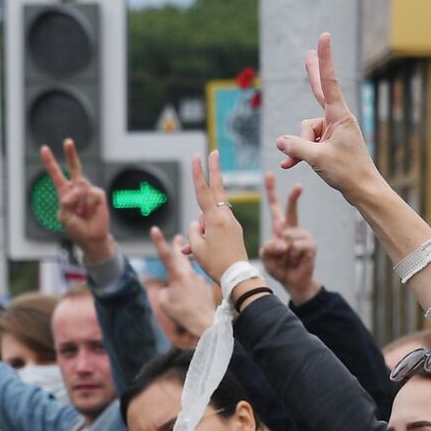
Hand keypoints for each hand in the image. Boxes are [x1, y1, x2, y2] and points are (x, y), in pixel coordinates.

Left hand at [40, 139, 115, 262]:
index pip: (56, 175)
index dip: (50, 162)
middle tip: (68, 142)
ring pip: (81, 185)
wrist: (92, 239)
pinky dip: (89, 204)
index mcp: (65, 193)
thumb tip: (76, 190)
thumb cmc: (77, 229)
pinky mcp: (99, 195)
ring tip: (82, 213)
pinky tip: (90, 212)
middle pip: (75, 168)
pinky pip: (91, 194)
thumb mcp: (63, 217)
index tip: (44, 149)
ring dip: (79, 200)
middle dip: (71, 154)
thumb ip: (66, 202)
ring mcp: (88, 191)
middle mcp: (77, 189)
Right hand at [151, 225, 216, 343]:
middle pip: (181, 256)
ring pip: (190, 270)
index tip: (154, 229)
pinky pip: (196, 282)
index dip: (158, 242)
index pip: (165, 255)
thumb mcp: (164, 302)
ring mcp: (199, 279)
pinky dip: (191, 284)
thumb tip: (170, 287)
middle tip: (178, 237)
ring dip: (185, 266)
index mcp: (178, 276)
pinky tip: (191, 295)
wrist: (206, 322)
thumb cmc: (183, 314)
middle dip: (178, 246)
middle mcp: (190, 274)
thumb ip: (164, 290)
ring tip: (183, 267)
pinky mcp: (206, 286)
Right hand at [184, 150, 250, 285]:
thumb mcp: (197, 247)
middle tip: (215, 152)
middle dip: (214, 171)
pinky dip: (209, 236)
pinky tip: (207, 253)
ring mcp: (233, 224)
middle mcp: (226, 217)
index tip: (198, 157)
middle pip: (217, 190)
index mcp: (214, 219)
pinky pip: (218, 228)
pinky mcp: (236, 231)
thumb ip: (193, 231)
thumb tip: (197, 224)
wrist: (237, 277)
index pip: (204, 191)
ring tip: (199, 252)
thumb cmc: (215, 264)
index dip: (199, 173)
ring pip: (212, 217)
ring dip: (202, 229)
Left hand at [260, 172, 319, 303]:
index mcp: (281, 228)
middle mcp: (293, 228)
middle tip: (299, 185)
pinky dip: (291, 257)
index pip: (276, 207)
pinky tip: (295, 262)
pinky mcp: (310, 244)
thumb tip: (283, 243)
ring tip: (287, 260)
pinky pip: (295, 247)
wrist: (295, 283)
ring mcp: (303, 235)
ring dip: (283, 253)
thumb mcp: (266, 256)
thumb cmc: (279, 267)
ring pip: (287, 237)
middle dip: (294, 197)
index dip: (272, 190)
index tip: (269, 174)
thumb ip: (268, 247)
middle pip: (292, 209)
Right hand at [275, 33, 385, 202]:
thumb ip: (296, 147)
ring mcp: (333, 132)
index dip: (324, 59)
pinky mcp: (329, 144)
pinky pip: (308, 143)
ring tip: (305, 163)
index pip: (329, 82)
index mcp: (339, 116)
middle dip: (312, 74)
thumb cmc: (347, 172)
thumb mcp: (317, 159)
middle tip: (308, 52)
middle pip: (320, 92)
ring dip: (300, 147)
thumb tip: (280, 141)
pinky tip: (288, 165)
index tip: (324, 37)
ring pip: (306, 131)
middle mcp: (337, 120)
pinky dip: (299, 153)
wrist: (363, 190)